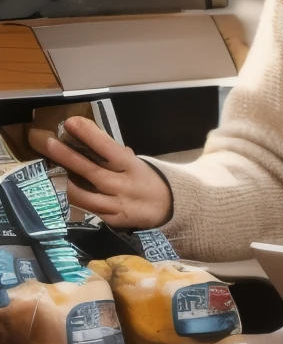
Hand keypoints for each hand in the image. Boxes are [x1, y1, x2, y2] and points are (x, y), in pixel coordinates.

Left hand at [28, 117, 172, 230]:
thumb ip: (117, 155)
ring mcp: (117, 205)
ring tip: (53, 171)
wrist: (170, 210)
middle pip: (92, 171)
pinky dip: (78, 200)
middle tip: (49, 143)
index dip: (89, 135)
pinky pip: (90, 210)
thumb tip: (93, 139)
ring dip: (67, 183)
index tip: (71, 122)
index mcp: (133, 167)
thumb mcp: (139, 164)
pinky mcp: (113, 221)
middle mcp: (124, 186)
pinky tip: (67, 190)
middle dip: (68, 157)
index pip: (108, 148)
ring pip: (85, 196)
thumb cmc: (149, 180)